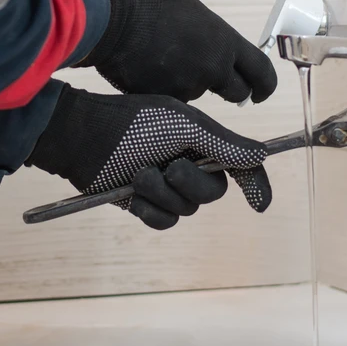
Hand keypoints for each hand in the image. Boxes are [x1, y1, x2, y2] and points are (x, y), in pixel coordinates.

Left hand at [26, 85, 271, 229]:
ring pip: (186, 210)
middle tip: (169, 167)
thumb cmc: (133, 122)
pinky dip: (151, 210)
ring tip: (139, 173)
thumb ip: (224, 144)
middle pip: (213, 193)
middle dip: (192, 183)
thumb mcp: (183, 126)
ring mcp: (165, 186)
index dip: (254, 184)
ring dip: (163, 193)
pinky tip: (134, 195)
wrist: (84, 135)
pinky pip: (164, 223)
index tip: (259, 205)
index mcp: (202, 142)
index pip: (239, 166)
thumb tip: (262, 155)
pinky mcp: (144, 204)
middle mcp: (188, 164)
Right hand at [78, 0, 277, 103]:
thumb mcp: (192, 12)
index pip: (261, 72)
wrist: (108, 19)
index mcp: (223, 42)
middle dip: (231, 90)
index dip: (265, 85)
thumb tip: (217, 51)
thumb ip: (212, 37)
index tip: (261, 92)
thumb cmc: (147, 4)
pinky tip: (146, 70)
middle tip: (218, 83)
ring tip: (163, 59)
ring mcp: (186, 89)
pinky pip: (170, 102)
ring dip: (187, 84)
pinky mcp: (161, 103)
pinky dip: (163, 91)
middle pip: (236, 93)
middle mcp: (211, 70)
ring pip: (196, 95)